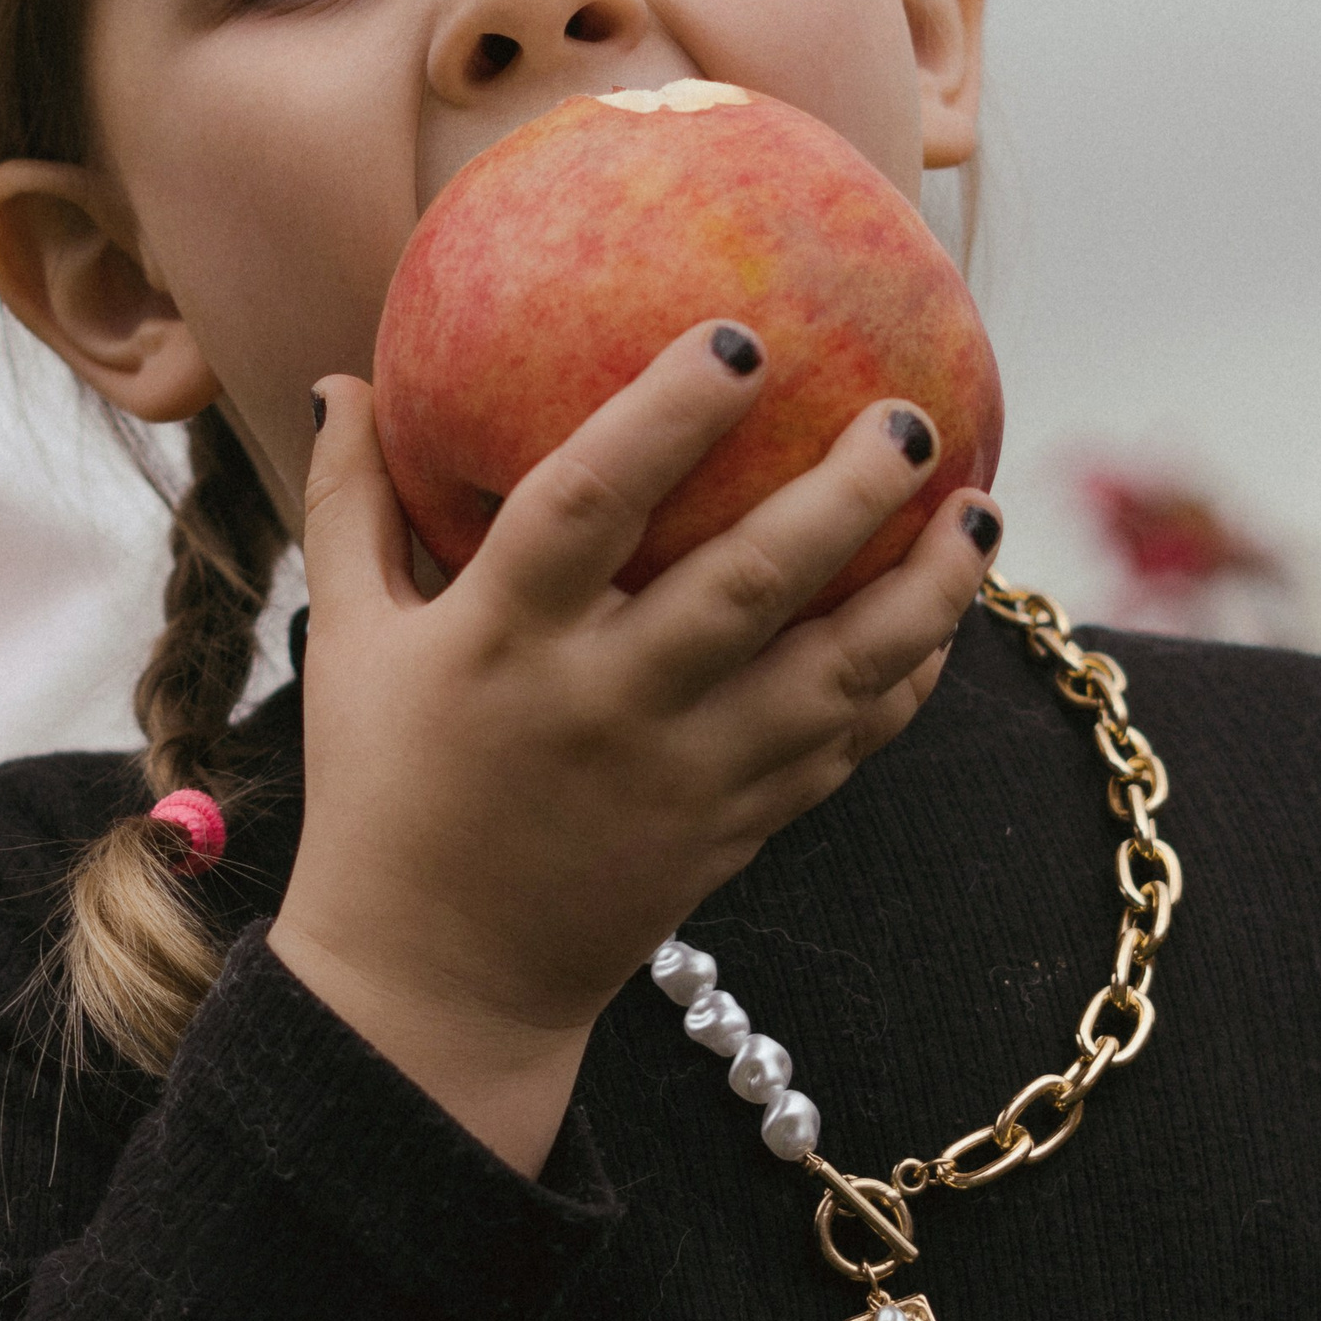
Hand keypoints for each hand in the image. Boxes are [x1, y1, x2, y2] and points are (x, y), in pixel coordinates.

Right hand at [271, 324, 995, 1170]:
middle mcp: (603, 704)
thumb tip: (342, 376)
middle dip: (844, 493)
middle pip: (746, 583)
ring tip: (979, 512)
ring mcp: (682, 776)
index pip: (585, 504)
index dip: (664, 417)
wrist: (436, 983)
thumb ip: (351, 506)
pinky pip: (843, 747)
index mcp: (500, 639)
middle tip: (911, 416)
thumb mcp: (346, 644)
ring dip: (923, 593)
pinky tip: (945, 616)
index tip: (738, 337)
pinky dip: (904, 681)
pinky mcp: (735, 831)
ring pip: (832, 676)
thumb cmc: (384, 789)